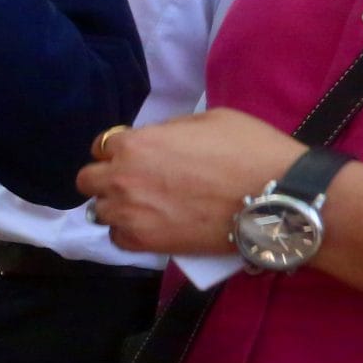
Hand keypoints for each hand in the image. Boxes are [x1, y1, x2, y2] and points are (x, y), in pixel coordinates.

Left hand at [77, 109, 306, 256]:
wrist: (273, 197)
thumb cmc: (247, 150)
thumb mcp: (207, 120)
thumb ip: (168, 130)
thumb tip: (155, 140)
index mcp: (135, 144)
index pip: (101, 147)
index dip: (116, 152)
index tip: (133, 158)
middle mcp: (122, 178)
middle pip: (89, 181)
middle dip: (107, 179)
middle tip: (133, 184)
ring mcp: (129, 213)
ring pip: (100, 212)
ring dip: (117, 208)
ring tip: (145, 209)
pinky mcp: (143, 242)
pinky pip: (118, 238)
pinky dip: (129, 233)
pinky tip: (152, 227)